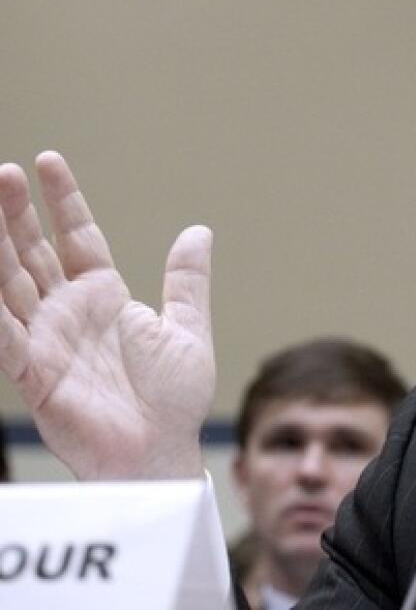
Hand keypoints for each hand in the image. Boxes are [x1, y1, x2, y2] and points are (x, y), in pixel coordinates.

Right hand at [0, 152, 213, 478]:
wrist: (163, 450)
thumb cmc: (173, 400)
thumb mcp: (187, 329)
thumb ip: (187, 282)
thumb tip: (199, 231)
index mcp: (103, 298)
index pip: (75, 238)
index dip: (62, 201)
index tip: (48, 161)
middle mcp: (68, 313)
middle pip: (34, 253)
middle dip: (17, 213)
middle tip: (5, 172)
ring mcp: (47, 340)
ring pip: (11, 284)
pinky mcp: (34, 374)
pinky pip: (5, 340)